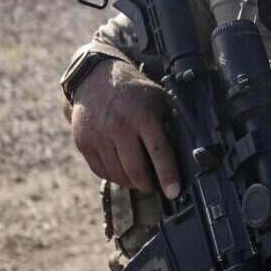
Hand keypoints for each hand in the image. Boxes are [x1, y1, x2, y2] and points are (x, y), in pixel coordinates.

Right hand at [70, 58, 180, 198]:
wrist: (96, 78)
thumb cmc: (134, 92)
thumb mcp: (157, 99)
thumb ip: (168, 123)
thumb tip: (186, 150)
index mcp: (143, 115)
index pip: (159, 152)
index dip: (168, 176)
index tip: (173, 192)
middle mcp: (119, 126)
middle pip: (135, 171)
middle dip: (148, 186)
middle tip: (155, 187)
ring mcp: (99, 136)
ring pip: (117, 175)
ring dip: (131, 183)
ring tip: (139, 181)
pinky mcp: (84, 143)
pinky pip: (101, 171)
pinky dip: (113, 176)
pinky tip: (121, 172)